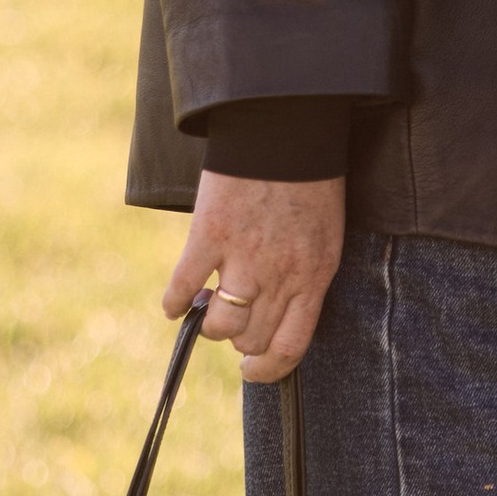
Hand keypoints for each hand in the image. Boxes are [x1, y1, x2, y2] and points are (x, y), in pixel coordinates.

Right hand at [161, 174, 346, 384]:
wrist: (286, 125)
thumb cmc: (311, 179)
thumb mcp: (323, 235)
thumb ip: (303, 275)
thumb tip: (276, 313)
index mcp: (314, 275)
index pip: (290, 347)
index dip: (268, 369)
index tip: (252, 370)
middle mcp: (280, 274)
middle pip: (250, 338)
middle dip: (239, 338)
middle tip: (233, 320)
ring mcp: (243, 256)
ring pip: (219, 326)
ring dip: (211, 323)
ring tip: (209, 307)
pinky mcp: (210, 234)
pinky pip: (183, 285)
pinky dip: (174, 301)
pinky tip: (173, 304)